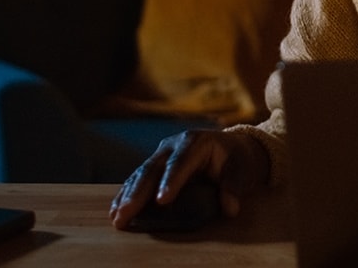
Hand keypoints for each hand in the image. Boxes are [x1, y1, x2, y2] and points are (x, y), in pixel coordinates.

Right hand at [109, 128, 268, 230]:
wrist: (234, 147)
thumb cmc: (237, 158)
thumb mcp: (242, 168)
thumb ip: (234, 186)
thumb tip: (230, 208)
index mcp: (196, 142)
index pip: (181, 163)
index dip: (171, 181)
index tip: (162, 201)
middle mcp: (175, 145)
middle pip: (154, 168)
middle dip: (139, 192)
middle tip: (126, 213)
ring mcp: (162, 153)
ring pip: (141, 174)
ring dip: (127, 195)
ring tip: (116, 216)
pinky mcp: (156, 164)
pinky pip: (138, 179)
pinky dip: (126, 194)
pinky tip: (115, 210)